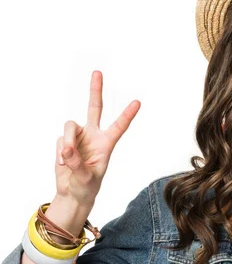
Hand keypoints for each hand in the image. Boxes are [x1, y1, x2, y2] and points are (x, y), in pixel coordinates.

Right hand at [55, 70, 140, 206]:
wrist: (72, 192)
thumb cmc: (86, 186)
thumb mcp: (87, 178)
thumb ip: (78, 163)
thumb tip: (67, 148)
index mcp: (106, 143)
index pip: (119, 126)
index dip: (127, 115)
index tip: (138, 102)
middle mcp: (93, 135)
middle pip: (95, 107)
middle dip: (95, 90)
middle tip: (98, 72)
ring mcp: (78, 136)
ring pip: (70, 126)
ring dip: (68, 141)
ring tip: (67, 159)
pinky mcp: (65, 140)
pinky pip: (60, 139)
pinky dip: (61, 152)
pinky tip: (63, 163)